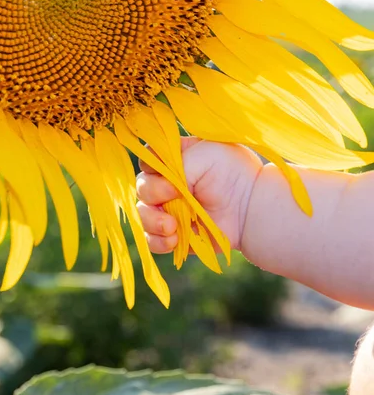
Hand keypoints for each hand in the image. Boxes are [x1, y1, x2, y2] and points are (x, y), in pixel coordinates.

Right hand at [136, 138, 262, 253]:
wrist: (253, 209)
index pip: (147, 160)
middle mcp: (167, 184)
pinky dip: (157, 241)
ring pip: (142, 215)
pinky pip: (151, 240)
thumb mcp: (205, 153)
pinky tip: (173, 239)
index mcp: (173, 160)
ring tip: (171, 226)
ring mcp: (168, 210)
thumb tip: (159, 183)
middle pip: (141, 188)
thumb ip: (174, 162)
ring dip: (151, 220)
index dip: (151, 166)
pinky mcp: (173, 234)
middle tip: (174, 195)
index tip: (166, 172)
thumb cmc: (233, 173)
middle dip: (152, 193)